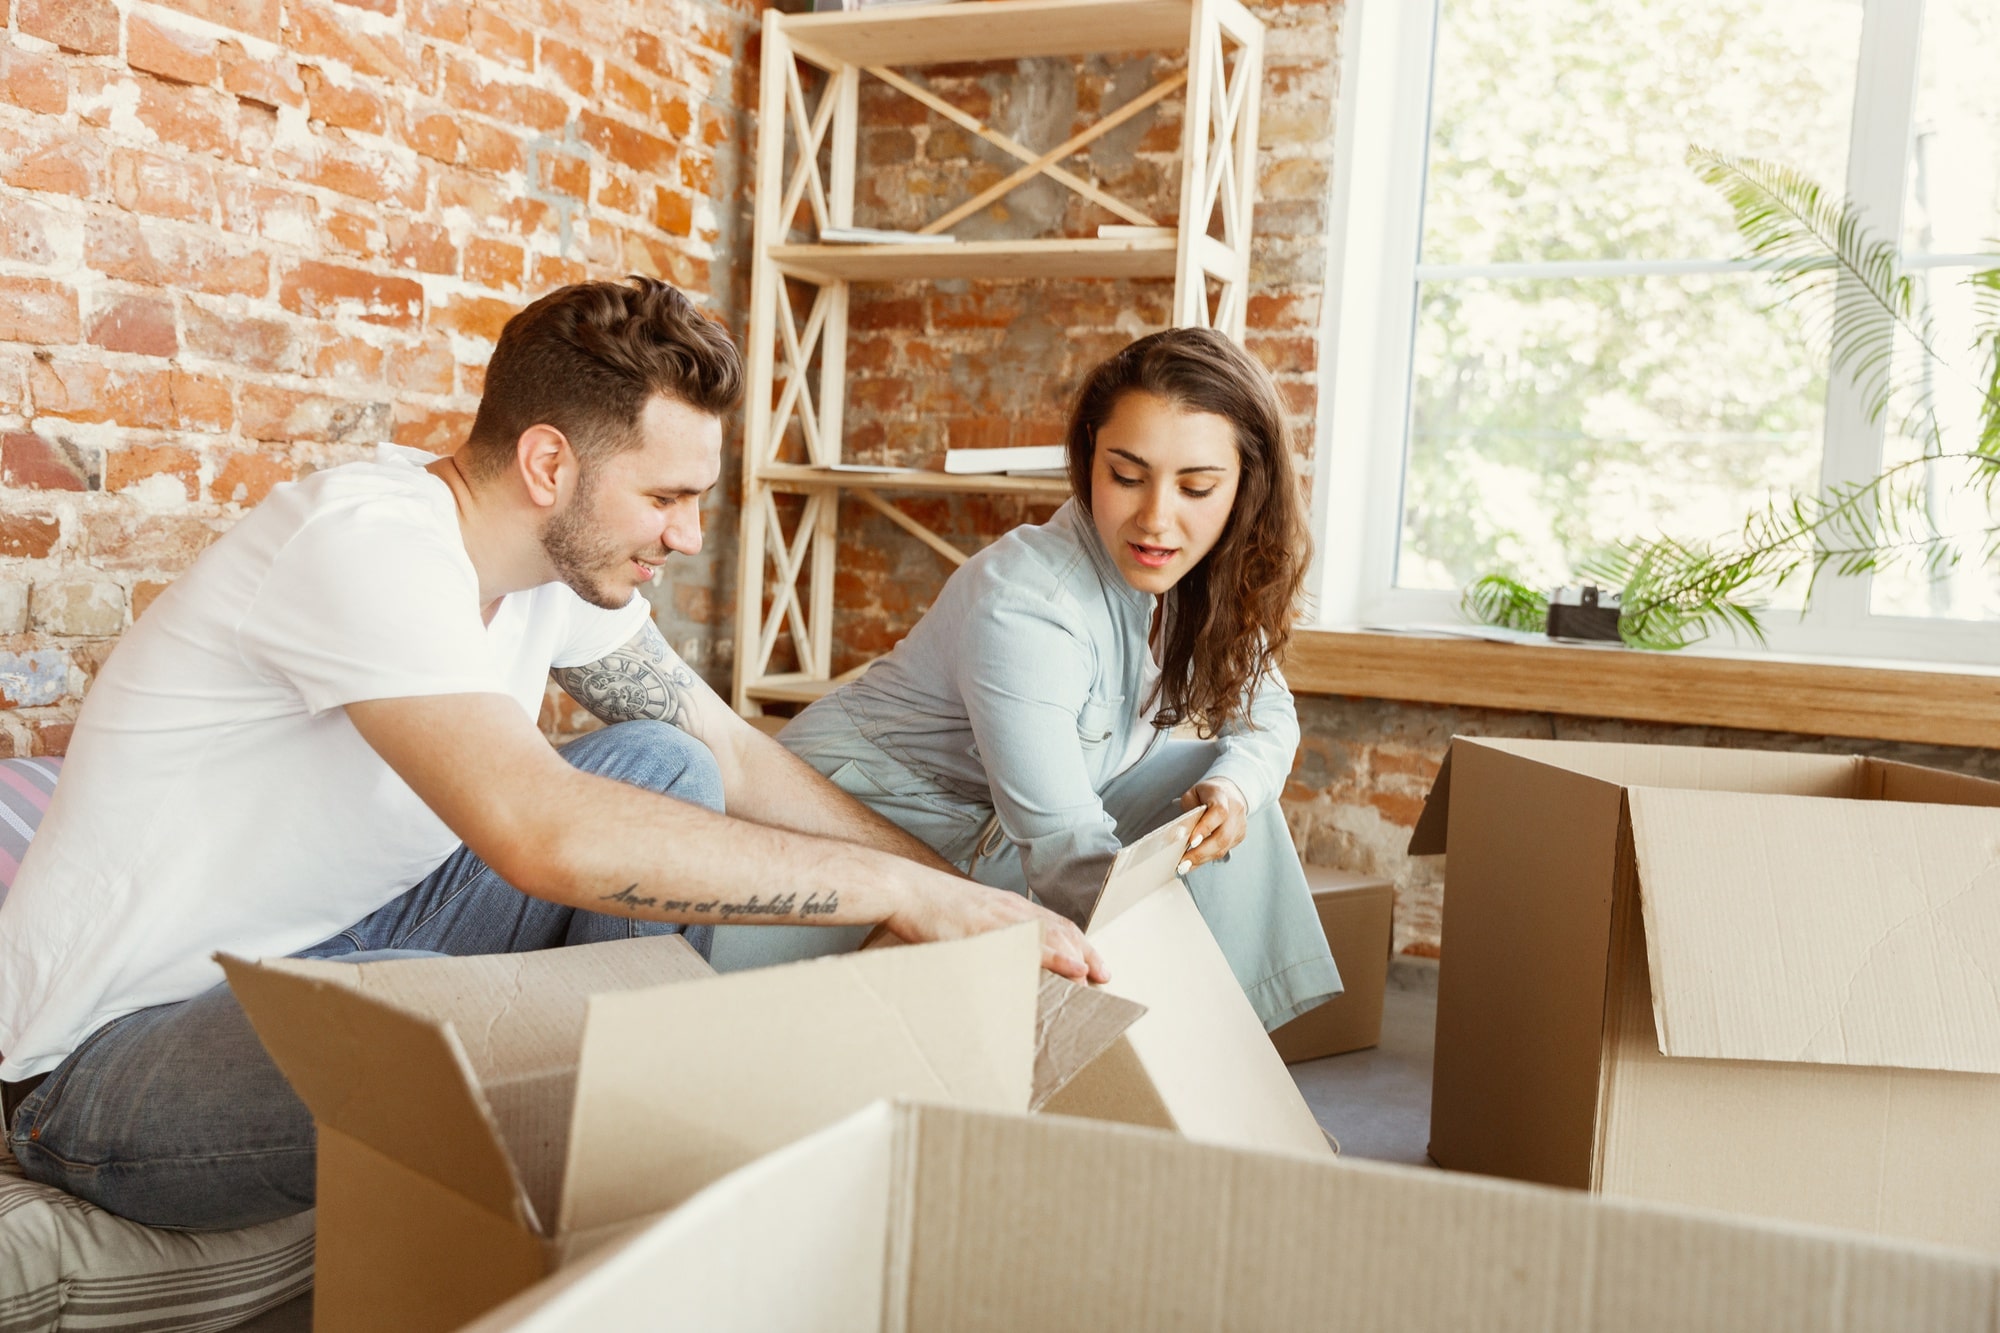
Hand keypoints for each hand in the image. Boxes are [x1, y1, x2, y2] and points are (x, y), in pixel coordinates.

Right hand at [885, 874, 1108, 983]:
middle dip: (1086, 954)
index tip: (1095, 966)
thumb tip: (1003, 960)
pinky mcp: (985, 927)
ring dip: (1076, 957)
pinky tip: (1069, 968)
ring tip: (1092, 978)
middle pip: (1062, 930)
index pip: (1056, 925)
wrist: (905, 888)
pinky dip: (1053, 956)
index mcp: (1010, 908)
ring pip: (1050, 936)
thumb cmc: (932, 907)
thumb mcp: (970, 920)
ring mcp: (1000, 917)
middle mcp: (1012, 909)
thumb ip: (991, 937)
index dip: (1079, 945)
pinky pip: (1027, 944)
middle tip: (1104, 978)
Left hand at [1177, 778, 1247, 873]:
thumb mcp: (1193, 793)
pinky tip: (1194, 862)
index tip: (1191, 842)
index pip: (1218, 813)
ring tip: (1185, 866)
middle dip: (1201, 852)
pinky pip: (1224, 850)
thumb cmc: (1207, 794)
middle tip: (1183, 863)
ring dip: (1202, 859)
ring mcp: (1240, 825)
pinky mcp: (1240, 836)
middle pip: (1222, 836)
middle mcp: (1235, 810)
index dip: (1206, 828)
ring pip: (1223, 847)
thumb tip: (1181, 833)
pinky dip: (1207, 858)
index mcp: (1222, 795)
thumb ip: (1188, 810)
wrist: (1229, 792)